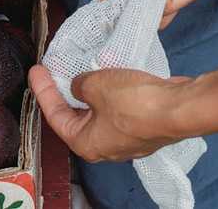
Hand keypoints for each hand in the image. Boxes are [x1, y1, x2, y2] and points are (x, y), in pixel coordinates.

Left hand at [29, 65, 190, 161]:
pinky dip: (109, 93)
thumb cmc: (136, 103)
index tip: (37, 71)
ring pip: (99, 113)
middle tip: (55, 69)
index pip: (55, 117)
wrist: (179, 108)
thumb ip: (80, 85)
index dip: (43, 91)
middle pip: (76, 118)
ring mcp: (126, 139)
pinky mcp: (143, 127)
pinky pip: (118, 109)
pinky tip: (109, 75)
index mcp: (86, 144)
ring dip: (90, 92)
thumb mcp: (96, 85)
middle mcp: (105, 147)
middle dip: (64, 93)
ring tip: (80, 69)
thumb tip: (79, 86)